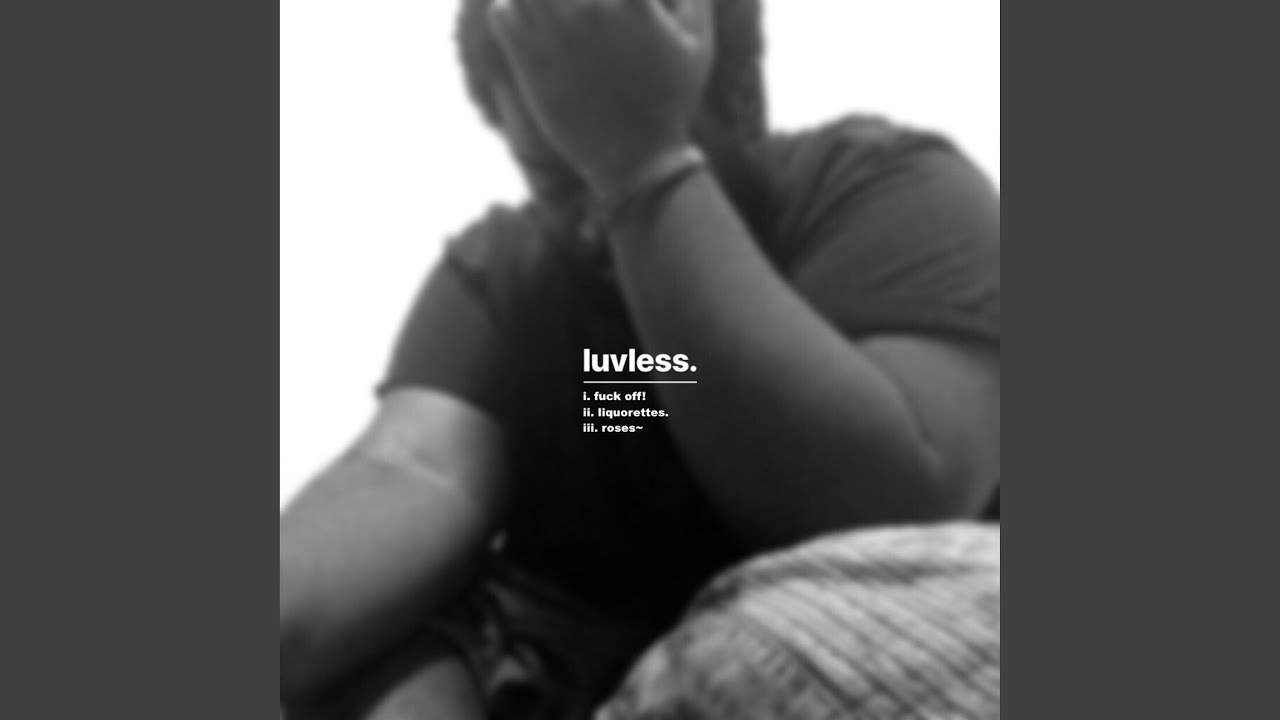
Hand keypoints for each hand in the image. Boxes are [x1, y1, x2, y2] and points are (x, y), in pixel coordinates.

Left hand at [488, 0, 715, 196]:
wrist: (637, 159)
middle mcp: (591, 8)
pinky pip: (502, 12)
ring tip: (547, 11)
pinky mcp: (531, 62)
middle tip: (571, 7)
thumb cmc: (672, 101)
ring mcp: (557, 34)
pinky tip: (527, 25)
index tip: (608, 0)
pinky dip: (510, 11)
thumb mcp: (699, 45)